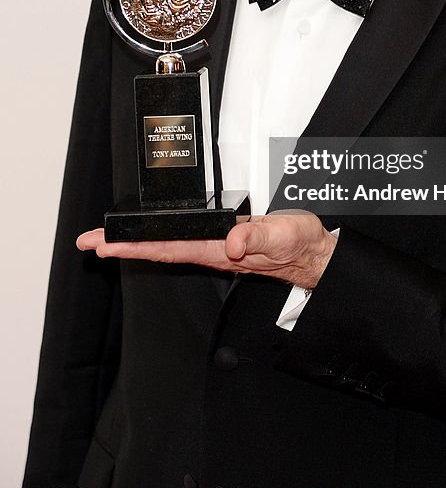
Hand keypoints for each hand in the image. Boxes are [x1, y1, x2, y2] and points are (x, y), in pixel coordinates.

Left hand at [76, 210, 336, 288]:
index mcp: (220, 251)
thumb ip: (257, 236)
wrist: (314, 253)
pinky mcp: (223, 241)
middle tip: (89, 243)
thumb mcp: (283, 234)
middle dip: (123, 247)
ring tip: (108, 241)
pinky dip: (159, 238)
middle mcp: (212, 252)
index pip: (167, 248)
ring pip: (167, 247)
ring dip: (136, 243)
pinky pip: (182, 241)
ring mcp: (215, 248)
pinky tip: (151, 236)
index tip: (105, 244)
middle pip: (158, 250)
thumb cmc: (299, 244)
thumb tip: (230, 242)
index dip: (134, 246)